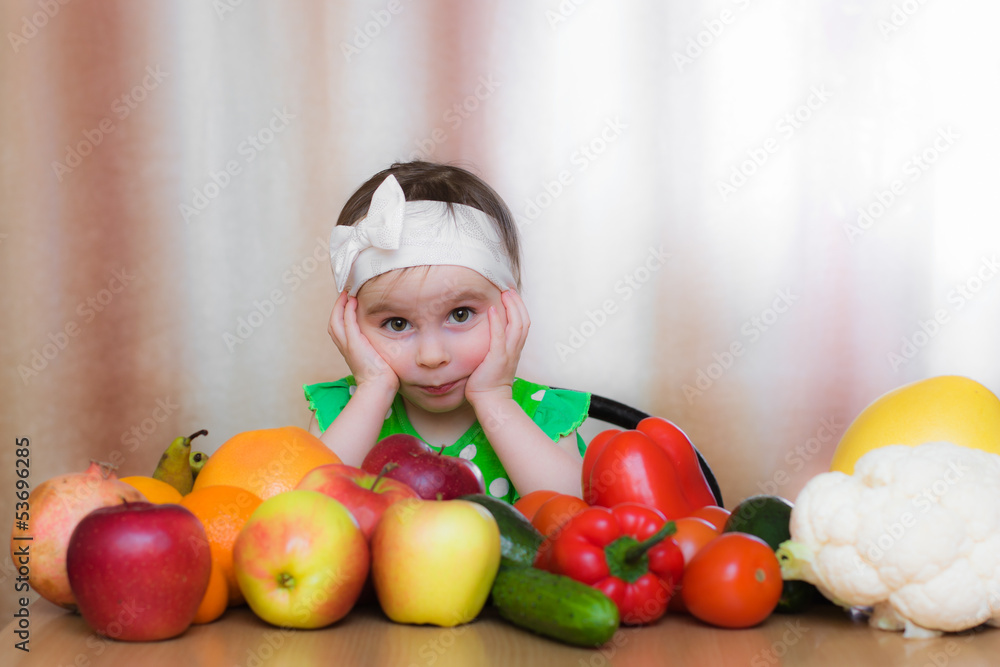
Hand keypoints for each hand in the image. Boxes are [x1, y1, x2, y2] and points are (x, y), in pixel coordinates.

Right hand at [328, 291, 398, 393]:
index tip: (347, 305)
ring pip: (336, 321)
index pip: (340, 330)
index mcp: (350, 352)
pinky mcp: (354, 344)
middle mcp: (345, 348)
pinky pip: (347, 322)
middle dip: (337, 308)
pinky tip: (352, 301)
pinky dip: (348, 310)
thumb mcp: (378, 360)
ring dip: (340, 306)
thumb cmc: (382, 378)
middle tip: (343, 295)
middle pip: (333, 324)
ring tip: (346, 295)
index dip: (341, 317)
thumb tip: (390, 345)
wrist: (378, 388)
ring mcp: (348, 346)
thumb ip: (379, 350)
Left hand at [465, 290, 529, 405]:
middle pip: (524, 321)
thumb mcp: (494, 361)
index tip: (512, 296)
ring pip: (517, 325)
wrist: (490, 400)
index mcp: (515, 350)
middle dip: (517, 303)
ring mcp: (508, 353)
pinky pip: (500, 336)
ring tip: (504, 293)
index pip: (523, 324)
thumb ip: (494, 348)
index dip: (519, 308)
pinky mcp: (498, 357)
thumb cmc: (488, 383)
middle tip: (509, 289)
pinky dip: (497, 321)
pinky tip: (493, 309)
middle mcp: (515, 349)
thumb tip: (485, 338)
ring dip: (511, 307)